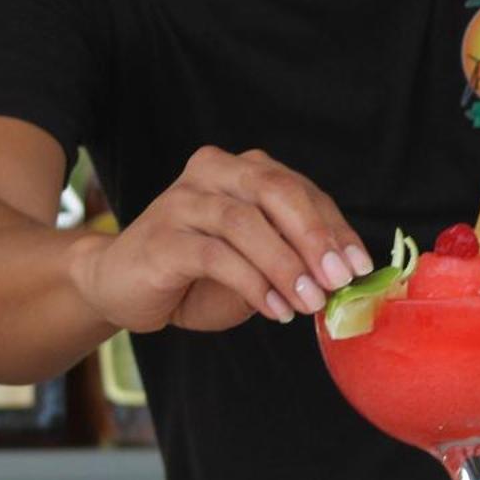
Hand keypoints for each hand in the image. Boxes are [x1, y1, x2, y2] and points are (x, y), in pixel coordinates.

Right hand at [70, 147, 373, 332]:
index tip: (361, 266)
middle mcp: (213, 172)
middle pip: (275, 190)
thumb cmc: (194, 274)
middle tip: (341, 279)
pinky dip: (253, 284)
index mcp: (242, 170)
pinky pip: (216, 255)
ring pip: (246, 222)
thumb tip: (344, 277)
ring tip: (310, 302)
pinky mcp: (163, 236)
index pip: (300, 190)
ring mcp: (183, 200)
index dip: (335, 227)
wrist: (118, 285)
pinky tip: (275, 309)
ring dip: (286, 265)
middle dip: (315, 236)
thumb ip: (291, 257)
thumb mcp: (254, 262)